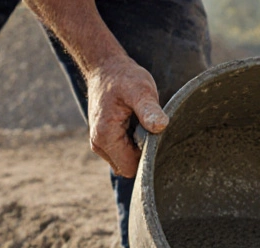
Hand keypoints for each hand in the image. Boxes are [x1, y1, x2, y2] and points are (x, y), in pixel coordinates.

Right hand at [84, 55, 168, 177]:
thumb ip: (149, 110)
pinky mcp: (104, 140)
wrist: (105, 68)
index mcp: (105, 136)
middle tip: (147, 128)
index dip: (146, 157)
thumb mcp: (141, 90)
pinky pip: (122, 153)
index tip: (152, 136)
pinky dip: (132, 144)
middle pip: (128, 167)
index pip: (131, 168)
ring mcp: (99, 143)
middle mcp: (98, 144)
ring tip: (139, 124)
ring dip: (137, 149)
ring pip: (125, 161)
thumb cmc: (124, 77)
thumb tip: (161, 126)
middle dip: (142, 154)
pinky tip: (135, 126)